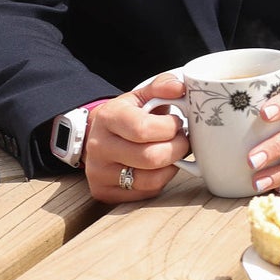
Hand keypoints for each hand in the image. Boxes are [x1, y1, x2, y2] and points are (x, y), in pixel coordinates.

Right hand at [82, 77, 192, 202]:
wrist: (99, 135)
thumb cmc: (129, 115)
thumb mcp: (143, 95)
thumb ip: (163, 86)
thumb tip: (179, 87)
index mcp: (108, 117)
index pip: (144, 129)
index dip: (170, 128)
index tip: (177, 124)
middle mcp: (98, 147)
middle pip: (151, 158)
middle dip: (178, 148)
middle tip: (181, 140)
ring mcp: (98, 172)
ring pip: (151, 180)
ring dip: (172, 166)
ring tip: (172, 152)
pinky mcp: (104, 192)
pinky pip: (145, 193)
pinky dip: (161, 180)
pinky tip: (159, 167)